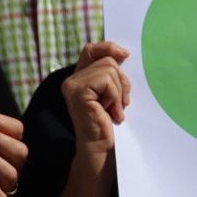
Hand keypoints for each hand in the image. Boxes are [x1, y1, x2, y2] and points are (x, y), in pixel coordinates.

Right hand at [62, 42, 131, 170]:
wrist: (101, 149)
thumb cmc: (108, 124)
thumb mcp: (112, 93)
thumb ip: (112, 75)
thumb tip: (123, 54)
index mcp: (79, 78)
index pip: (92, 50)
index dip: (108, 47)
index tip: (125, 55)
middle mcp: (71, 79)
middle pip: (107, 60)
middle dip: (121, 82)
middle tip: (120, 104)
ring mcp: (72, 85)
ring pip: (109, 69)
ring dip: (118, 92)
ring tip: (113, 110)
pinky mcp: (77, 91)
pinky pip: (106, 80)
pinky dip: (115, 96)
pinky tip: (111, 112)